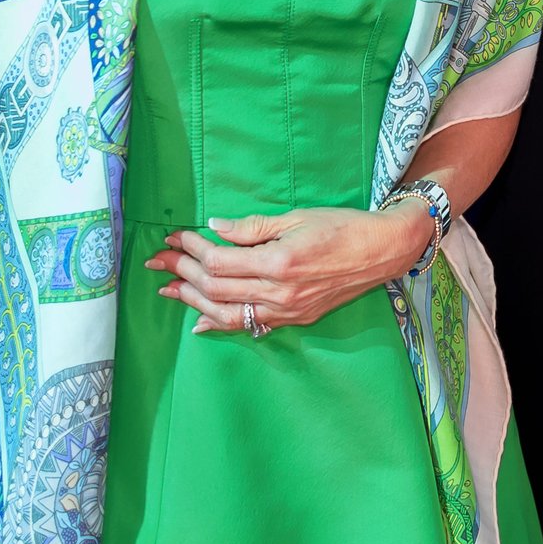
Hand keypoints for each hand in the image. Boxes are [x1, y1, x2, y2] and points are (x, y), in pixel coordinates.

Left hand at [146, 204, 433, 333]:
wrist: (382, 252)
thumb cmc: (342, 226)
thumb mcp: (297, 217)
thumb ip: (252, 227)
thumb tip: (214, 227)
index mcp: (279, 262)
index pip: (219, 260)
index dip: (192, 248)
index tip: (174, 236)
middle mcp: (280, 292)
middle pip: (215, 288)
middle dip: (183, 272)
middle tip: (160, 260)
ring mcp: (287, 310)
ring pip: (226, 313)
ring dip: (193, 302)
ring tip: (169, 289)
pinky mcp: (294, 319)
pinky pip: (249, 325)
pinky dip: (221, 325)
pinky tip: (200, 323)